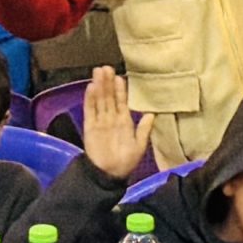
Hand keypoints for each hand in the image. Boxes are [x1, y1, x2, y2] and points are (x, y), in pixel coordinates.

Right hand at [80, 67, 155, 181]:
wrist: (110, 174)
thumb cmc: (126, 161)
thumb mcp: (139, 146)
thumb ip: (144, 129)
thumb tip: (152, 114)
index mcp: (124, 121)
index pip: (122, 101)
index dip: (121, 89)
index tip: (120, 77)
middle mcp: (111, 118)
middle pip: (109, 97)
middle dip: (108, 83)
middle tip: (106, 68)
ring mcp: (100, 121)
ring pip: (99, 100)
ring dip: (99, 86)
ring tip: (98, 72)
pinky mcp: (90, 127)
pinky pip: (90, 111)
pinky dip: (90, 99)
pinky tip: (91, 87)